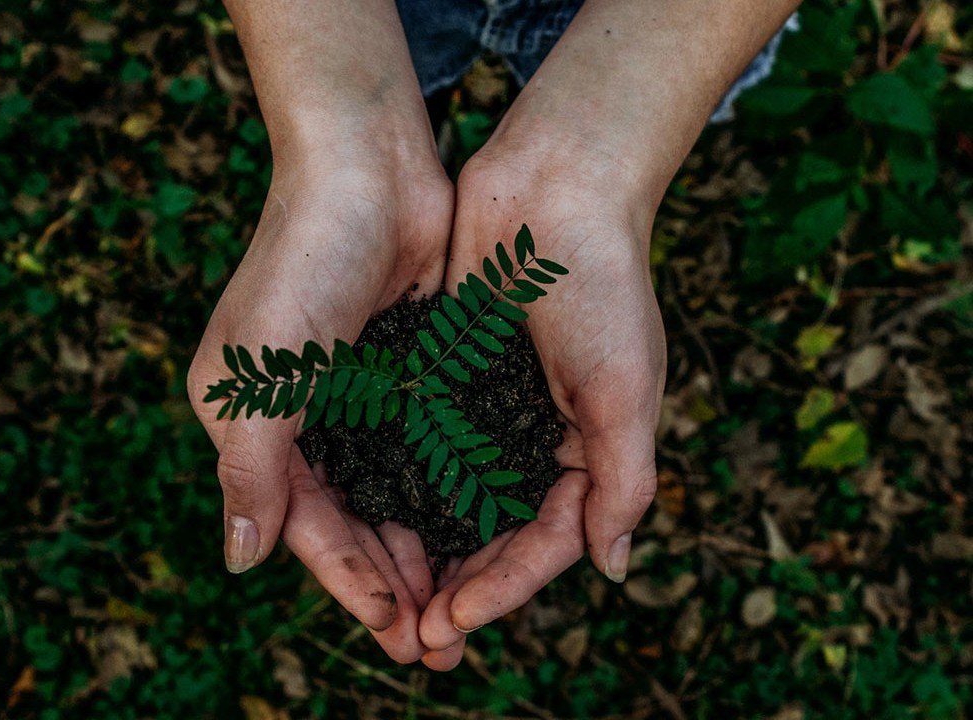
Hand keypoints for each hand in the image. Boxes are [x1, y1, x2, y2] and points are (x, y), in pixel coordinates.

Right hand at [187, 145, 453, 662]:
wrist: (368, 168)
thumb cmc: (303, 262)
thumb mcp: (261, 372)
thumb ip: (250, 469)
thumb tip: (239, 562)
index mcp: (253, 423)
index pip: (303, 523)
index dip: (348, 580)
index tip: (395, 629)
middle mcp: (303, 418)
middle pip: (351, 521)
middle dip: (392, 582)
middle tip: (438, 644)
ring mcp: (358, 397)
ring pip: (393, 495)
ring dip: (424, 549)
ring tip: (463, 606)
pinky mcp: (406, 373)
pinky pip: (427, 451)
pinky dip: (447, 494)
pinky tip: (478, 531)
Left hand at [418, 137, 666, 668]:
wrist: (554, 186)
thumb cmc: (602, 285)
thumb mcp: (626, 389)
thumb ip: (624, 481)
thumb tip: (612, 569)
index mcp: (587, 449)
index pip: (546, 542)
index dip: (503, 588)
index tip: (454, 622)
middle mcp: (535, 437)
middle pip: (494, 533)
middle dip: (458, 586)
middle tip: (414, 637)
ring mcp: (488, 408)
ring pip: (451, 498)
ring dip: (423, 548)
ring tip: (386, 597)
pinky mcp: (446, 374)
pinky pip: (421, 442)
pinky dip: (399, 482)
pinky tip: (366, 516)